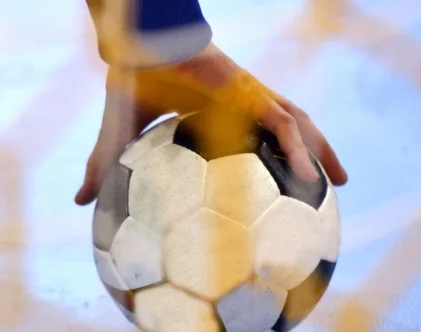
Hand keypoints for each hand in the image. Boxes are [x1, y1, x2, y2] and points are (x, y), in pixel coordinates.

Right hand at [75, 43, 347, 205]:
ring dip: (321, 152)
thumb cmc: (132, 76)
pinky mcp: (252, 93)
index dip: (274, 165)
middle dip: (313, 158)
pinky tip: (309, 176)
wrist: (138, 39)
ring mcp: (252, 99)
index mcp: (222, 116)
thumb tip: (79, 203)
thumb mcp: (120, 134)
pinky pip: (284, 124)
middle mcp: (244, 108)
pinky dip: (298, 150)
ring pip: (299, 127)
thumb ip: (107, 167)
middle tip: (327, 191)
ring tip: (340, 183)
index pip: (257, 143)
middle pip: (289, 135)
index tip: (284, 194)